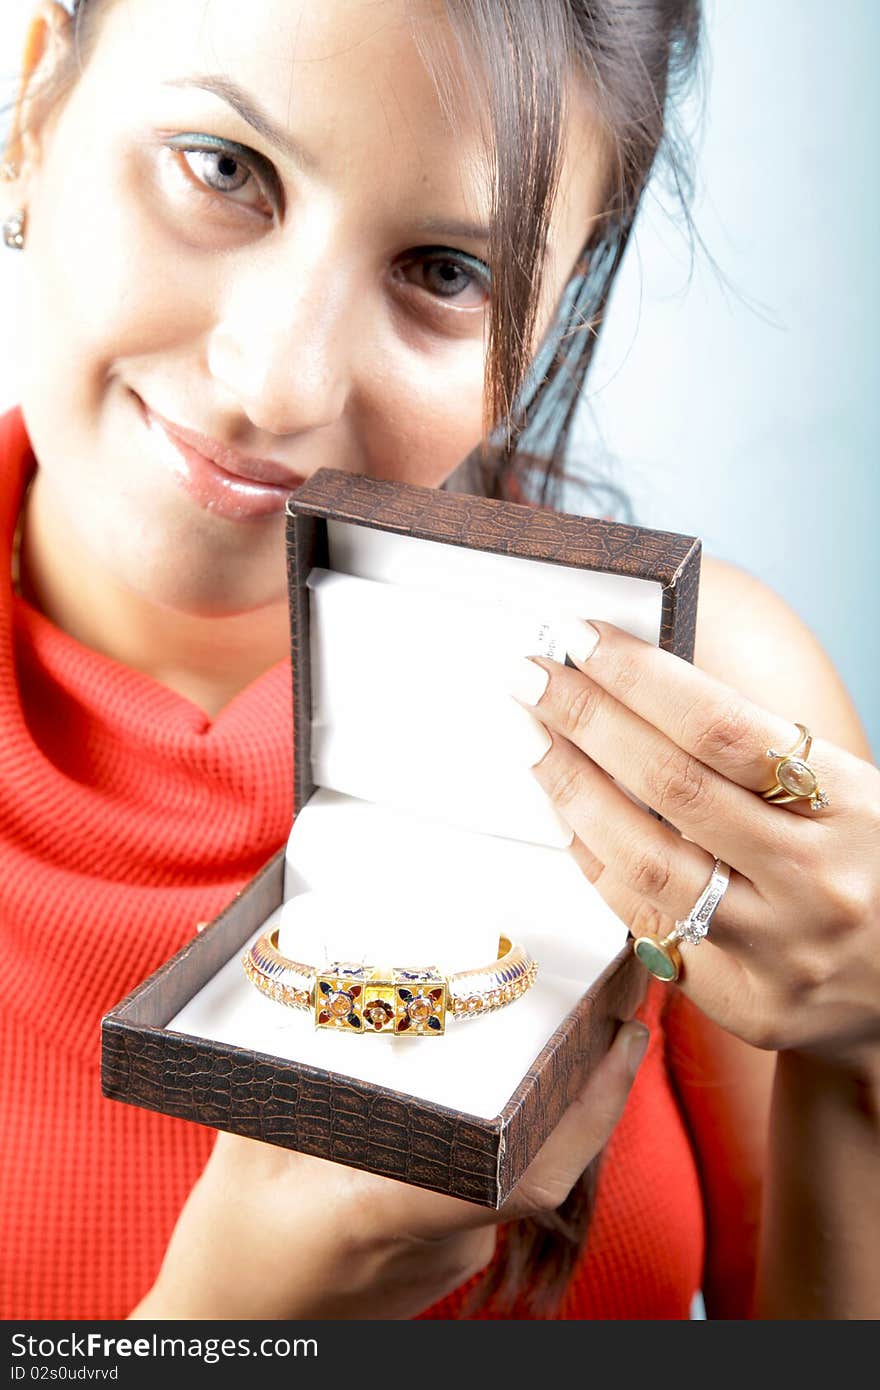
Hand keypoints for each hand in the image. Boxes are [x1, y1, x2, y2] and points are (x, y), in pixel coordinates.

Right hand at [130, 1015, 648, 1319]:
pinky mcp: (447, 1255)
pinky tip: (500, 1080)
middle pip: (540, 1153)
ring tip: (569, 1021)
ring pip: (521, 1165)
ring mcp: (454, 1256)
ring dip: (550, 1101)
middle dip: (585, 1079)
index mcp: (399, 1212)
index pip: (525, 1171)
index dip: (590, 1108)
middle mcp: (448, 1241)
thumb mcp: (248, 1151)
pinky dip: (511, 1127)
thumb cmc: (232, 1256)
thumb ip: (284, 1070)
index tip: (626, 1040)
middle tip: (613, 997)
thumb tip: (294, 981)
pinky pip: (495, 1179)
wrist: (231, 1339)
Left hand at [517, 619, 879, 1068]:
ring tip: (536, 743)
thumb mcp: (846, 793)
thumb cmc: (870, 864)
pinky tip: (569, 820)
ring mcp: (779, 950)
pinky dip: (597, 865)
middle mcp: (815, 880)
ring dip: (573, 793)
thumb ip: (756, 753)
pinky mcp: (746, 1003)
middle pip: (672, 786)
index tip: (581, 640)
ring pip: (645, 864)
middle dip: (587, 721)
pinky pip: (645, 926)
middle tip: (530, 677)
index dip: (640, 678)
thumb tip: (633, 683)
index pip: (723, 727)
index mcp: (852, 806)